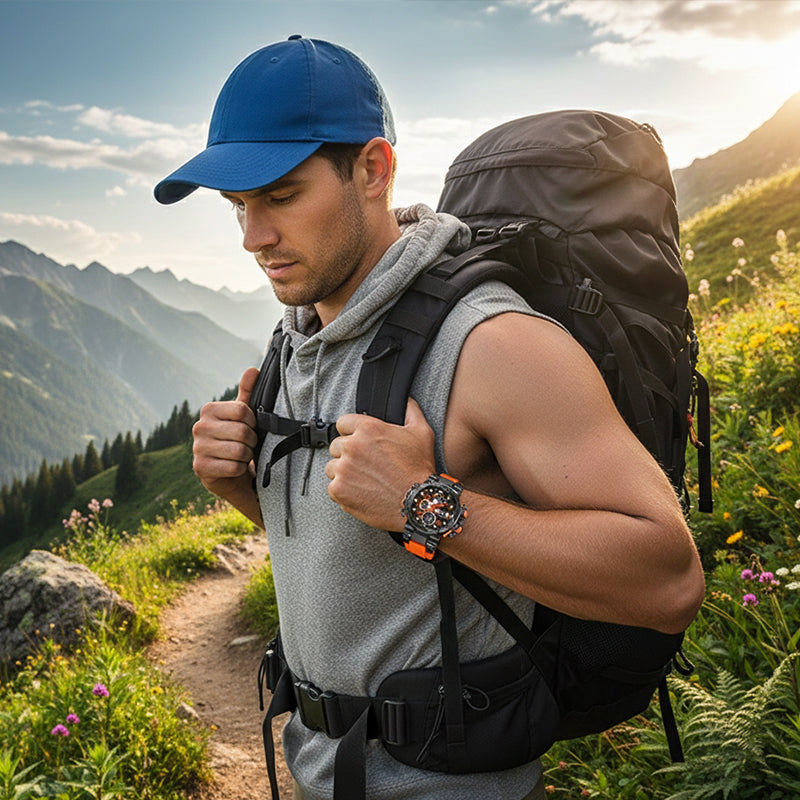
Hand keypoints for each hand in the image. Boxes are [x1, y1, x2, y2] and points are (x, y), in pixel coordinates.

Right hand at [192, 367, 258, 502]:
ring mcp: (197, 448)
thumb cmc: (238, 439)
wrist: (228, 472)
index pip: (243, 410)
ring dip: (247, 456)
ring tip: (241, 455)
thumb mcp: (244, 416)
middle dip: (251, 441)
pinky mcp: (200, 468)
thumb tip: (253, 369)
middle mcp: (199, 426)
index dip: (253, 421)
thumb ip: (248, 392)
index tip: (250, 426)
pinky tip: (234, 467)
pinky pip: (234, 467)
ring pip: (239, 451)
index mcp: (209, 410)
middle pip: (242, 432)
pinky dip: (240, 469)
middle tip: (247, 444)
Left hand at [325, 398, 435, 529]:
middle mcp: (352, 447)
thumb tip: (406, 400)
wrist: (418, 503)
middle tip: (366, 465)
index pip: (343, 423)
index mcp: (367, 429)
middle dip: (348, 454)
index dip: (352, 432)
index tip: (360, 443)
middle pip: (336, 446)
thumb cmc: (419, 469)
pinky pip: (333, 487)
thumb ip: (410, 410)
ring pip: (333, 467)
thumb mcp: (421, 432)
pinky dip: (344, 491)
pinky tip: (362, 492)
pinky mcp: (339, 490)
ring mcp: (343, 469)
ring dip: (344, 472)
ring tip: (365, 480)